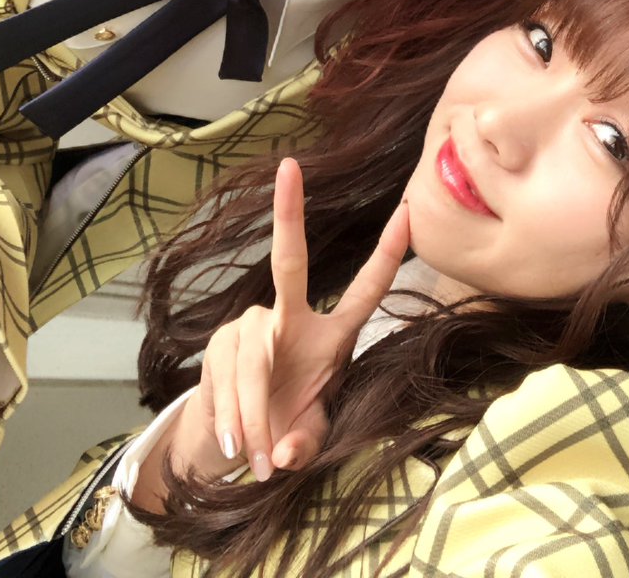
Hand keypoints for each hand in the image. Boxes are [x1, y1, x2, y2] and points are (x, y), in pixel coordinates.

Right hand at [180, 157, 408, 482]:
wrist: (233, 445)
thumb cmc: (283, 428)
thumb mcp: (306, 440)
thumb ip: (305, 445)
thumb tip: (284, 454)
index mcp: (331, 336)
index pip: (366, 290)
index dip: (387, 254)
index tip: (408, 211)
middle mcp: (291, 318)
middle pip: (289, 263)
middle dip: (289, 214)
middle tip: (289, 169)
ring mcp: (251, 325)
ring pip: (254, 358)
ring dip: (254, 414)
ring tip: (255, 459)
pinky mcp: (220, 342)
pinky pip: (228, 378)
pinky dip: (232, 419)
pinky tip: (235, 442)